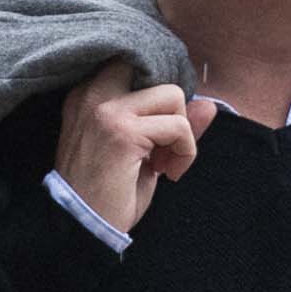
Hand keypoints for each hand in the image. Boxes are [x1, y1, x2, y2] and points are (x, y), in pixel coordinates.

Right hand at [54, 59, 218, 233]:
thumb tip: (208, 104)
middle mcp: (92, 94)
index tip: (162, 128)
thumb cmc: (108, 193)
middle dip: (173, 109)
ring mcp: (107, 111)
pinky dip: (185, 152)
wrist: (82, 228)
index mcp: (88, 94)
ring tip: (164, 164)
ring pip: (173, 96)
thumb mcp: (142, 151)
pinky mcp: (123, 132)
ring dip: (182, 134)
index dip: (161, 95)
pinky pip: (179, 127)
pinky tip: (167, 174)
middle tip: (164, 144)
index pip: (135, 63)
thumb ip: (171, 123)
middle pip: (156, 71)